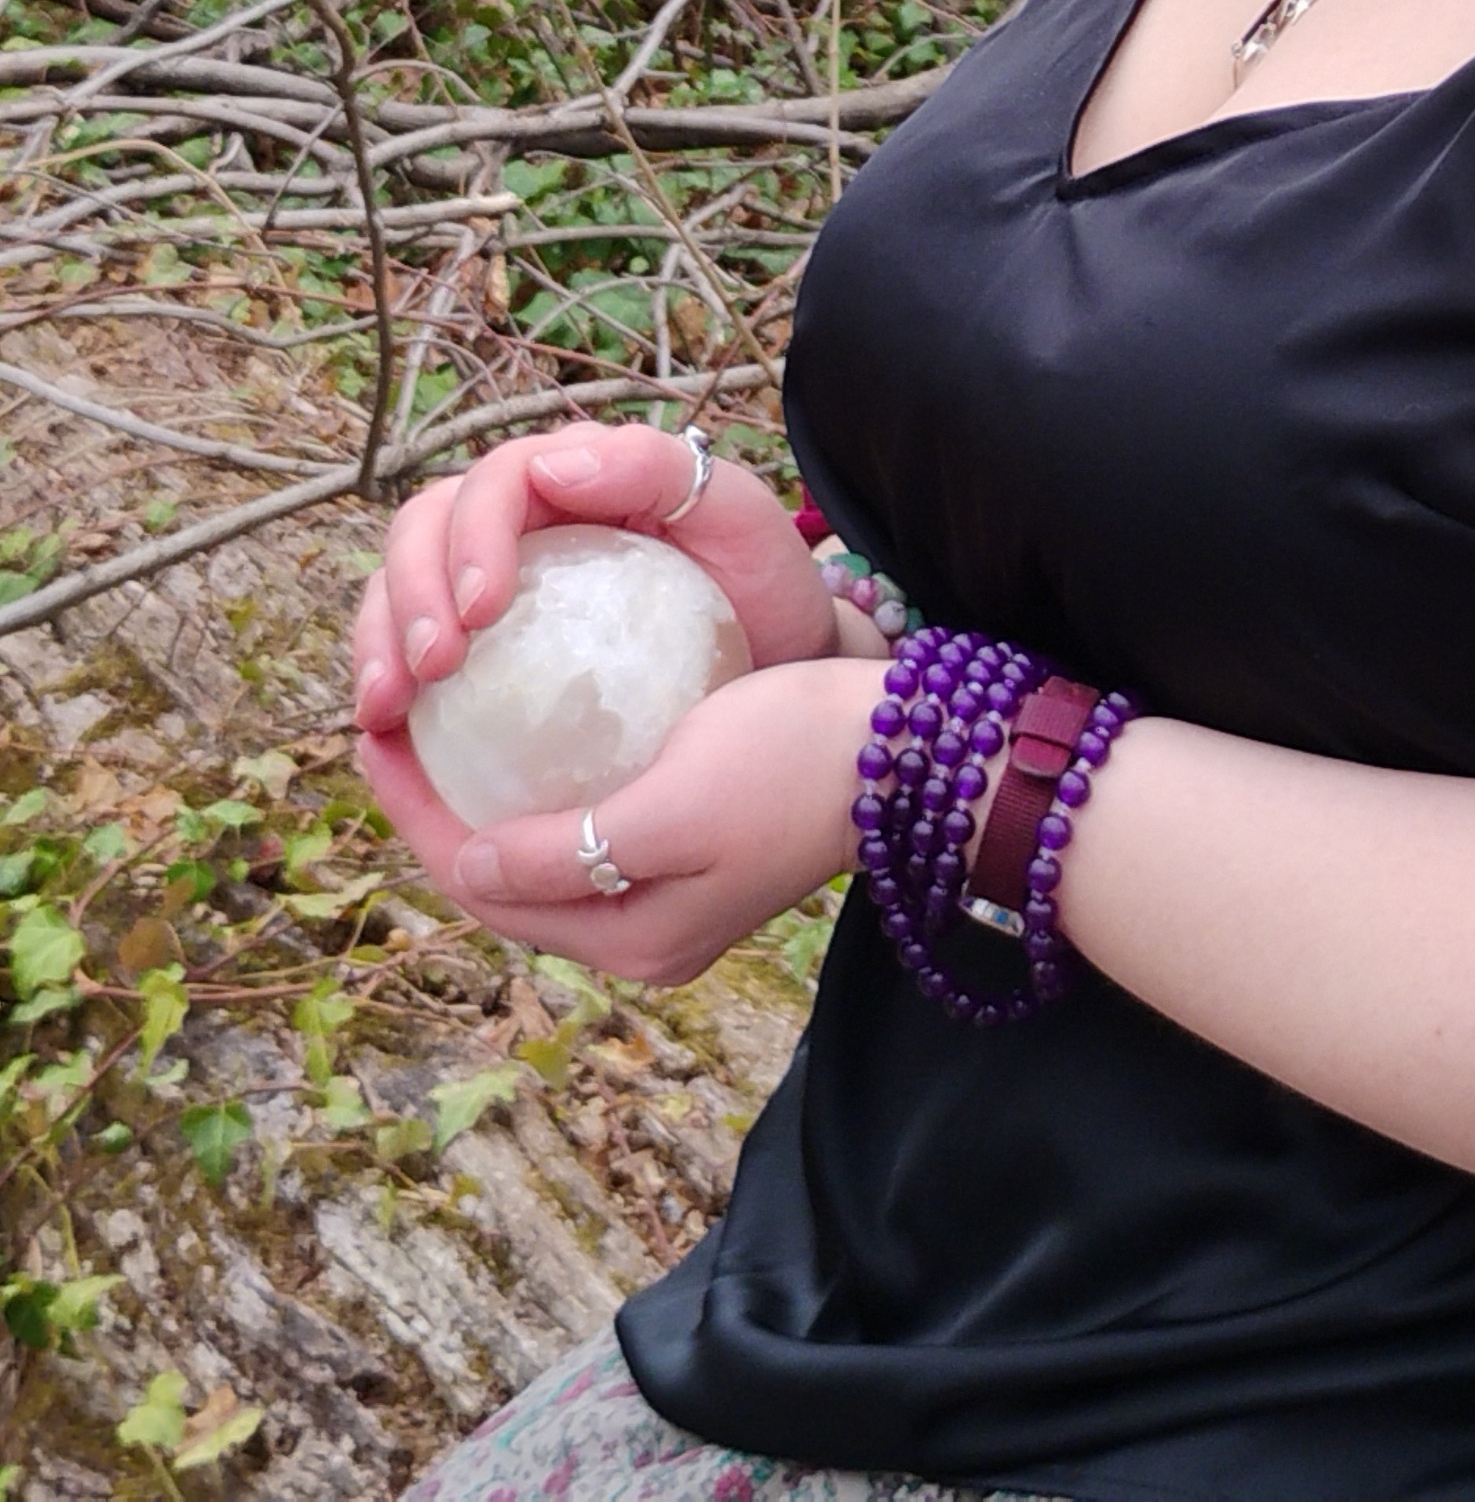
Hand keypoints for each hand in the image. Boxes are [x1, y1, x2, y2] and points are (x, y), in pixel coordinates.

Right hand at [351, 419, 835, 737]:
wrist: (778, 660)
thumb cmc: (762, 583)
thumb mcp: (739, 513)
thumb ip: (657, 469)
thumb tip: (551, 466)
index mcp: (574, 475)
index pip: (494, 481)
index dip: (471, 536)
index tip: (482, 610)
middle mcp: (521, 517)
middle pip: (425, 526)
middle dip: (406, 590)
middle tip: (430, 666)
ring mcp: (494, 578)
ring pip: (398, 586)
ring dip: (377, 641)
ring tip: (386, 709)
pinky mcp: (482, 645)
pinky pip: (411, 652)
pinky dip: (387, 684)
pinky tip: (389, 737)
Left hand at [357, 653, 885, 984]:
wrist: (913, 754)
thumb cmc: (797, 760)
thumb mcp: (674, 802)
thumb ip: (569, 848)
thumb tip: (468, 867)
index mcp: (631, 940)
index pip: (481, 886)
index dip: (417, 813)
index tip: (375, 730)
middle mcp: (642, 938)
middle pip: (502, 879)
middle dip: (440, 809)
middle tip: (394, 721)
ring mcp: (673, 904)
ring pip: (541, 858)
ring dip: (486, 800)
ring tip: (444, 726)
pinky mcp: (699, 859)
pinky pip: (587, 833)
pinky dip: (542, 790)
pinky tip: (532, 734)